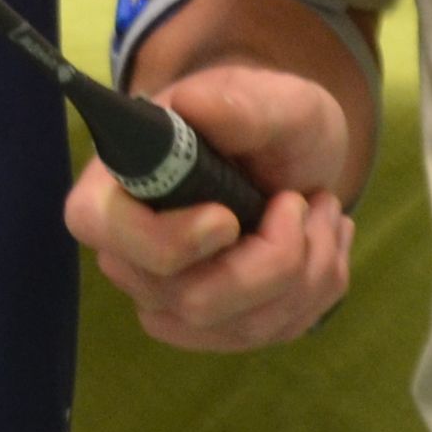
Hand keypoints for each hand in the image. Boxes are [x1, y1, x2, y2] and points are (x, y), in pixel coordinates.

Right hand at [70, 60, 353, 351]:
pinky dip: (318, 289)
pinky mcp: (218, 327)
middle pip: (193, 300)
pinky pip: (274, 333)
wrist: (293, 156)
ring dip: (309, 270)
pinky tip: (323, 242)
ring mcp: (173, 300)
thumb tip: (192, 104)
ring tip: (324, 210)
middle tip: (305, 200)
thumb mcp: (269, 99)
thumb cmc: (265, 119)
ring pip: (244, 325)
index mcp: (115, 187)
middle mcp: (131, 255)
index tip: (229, 218)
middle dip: (275, 259)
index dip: (169, 241)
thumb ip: (237, 104)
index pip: (107, 234)